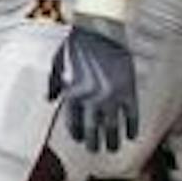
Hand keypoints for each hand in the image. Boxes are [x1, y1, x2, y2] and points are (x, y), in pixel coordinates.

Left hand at [49, 15, 139, 152]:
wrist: (101, 30)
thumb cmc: (78, 45)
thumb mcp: (58, 63)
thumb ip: (53, 83)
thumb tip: (49, 99)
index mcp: (72, 93)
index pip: (74, 124)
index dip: (78, 135)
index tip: (81, 140)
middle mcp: (91, 99)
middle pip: (93, 130)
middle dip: (94, 144)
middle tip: (96, 150)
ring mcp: (111, 96)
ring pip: (112, 127)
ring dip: (112, 141)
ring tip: (113, 148)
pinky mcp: (128, 91)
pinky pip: (132, 116)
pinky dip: (132, 128)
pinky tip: (131, 136)